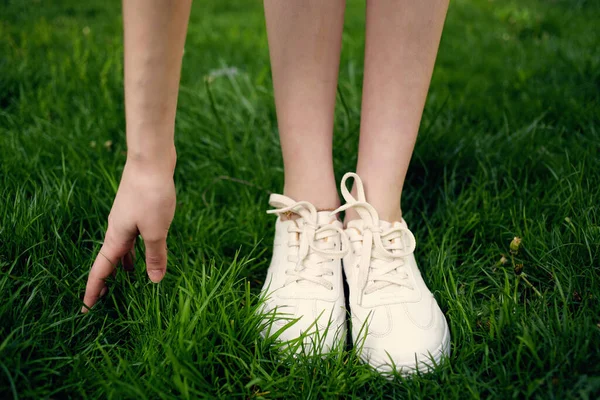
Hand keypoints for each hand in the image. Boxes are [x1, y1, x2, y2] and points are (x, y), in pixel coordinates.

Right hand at [82, 159, 175, 311]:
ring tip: (130, 279)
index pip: (102, 270)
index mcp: (116, 237)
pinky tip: (147, 249)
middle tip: (106, 300)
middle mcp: (117, 229)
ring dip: (125, 264)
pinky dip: (137, 248)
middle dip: (108, 281)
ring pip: (123, 247)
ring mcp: (127, 218)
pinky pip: (134, 236)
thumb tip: (154, 281)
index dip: (94, 291)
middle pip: (110, 260)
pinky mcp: (138, 208)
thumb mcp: (157, 230)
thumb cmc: (151, 195)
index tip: (86, 309)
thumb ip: (155, 256)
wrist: (150, 160)